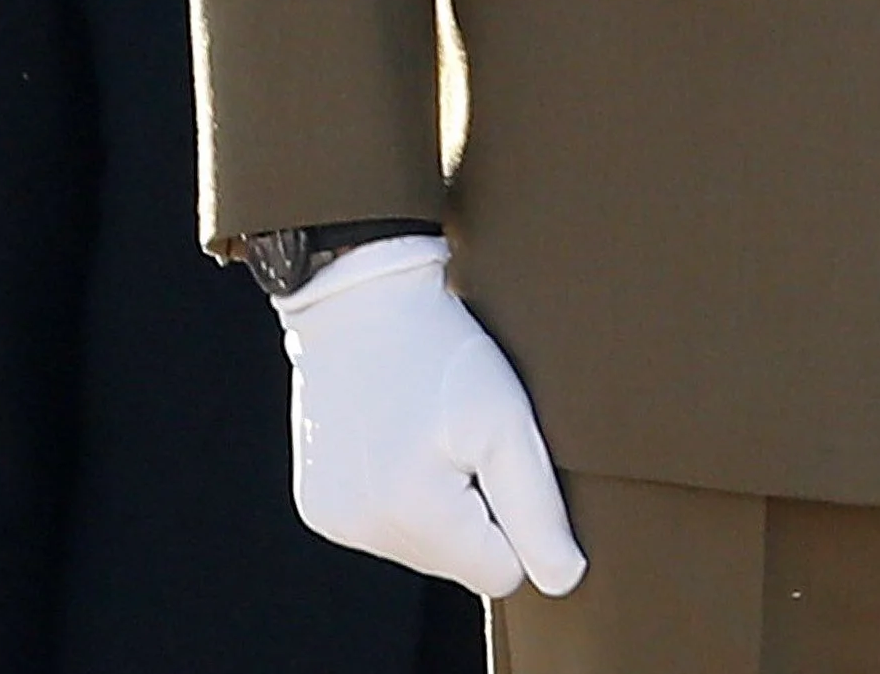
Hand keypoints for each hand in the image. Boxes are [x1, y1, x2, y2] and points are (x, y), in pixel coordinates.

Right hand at [275, 235, 587, 600]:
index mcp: (413, 514)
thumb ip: (536, 508)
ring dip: (441, 503)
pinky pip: (385, 526)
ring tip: (433, 434)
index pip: (501, 572)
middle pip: (460, 562)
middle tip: (466, 439)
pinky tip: (401, 441)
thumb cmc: (440, 351)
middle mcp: (362, 529)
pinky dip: (403, 495)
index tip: (501, 460)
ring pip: (424, 547)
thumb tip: (562, 578)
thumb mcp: (507, 421)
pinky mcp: (318, 505)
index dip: (518, 521)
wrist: (361, 300)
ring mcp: (334, 520)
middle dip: (478, 510)